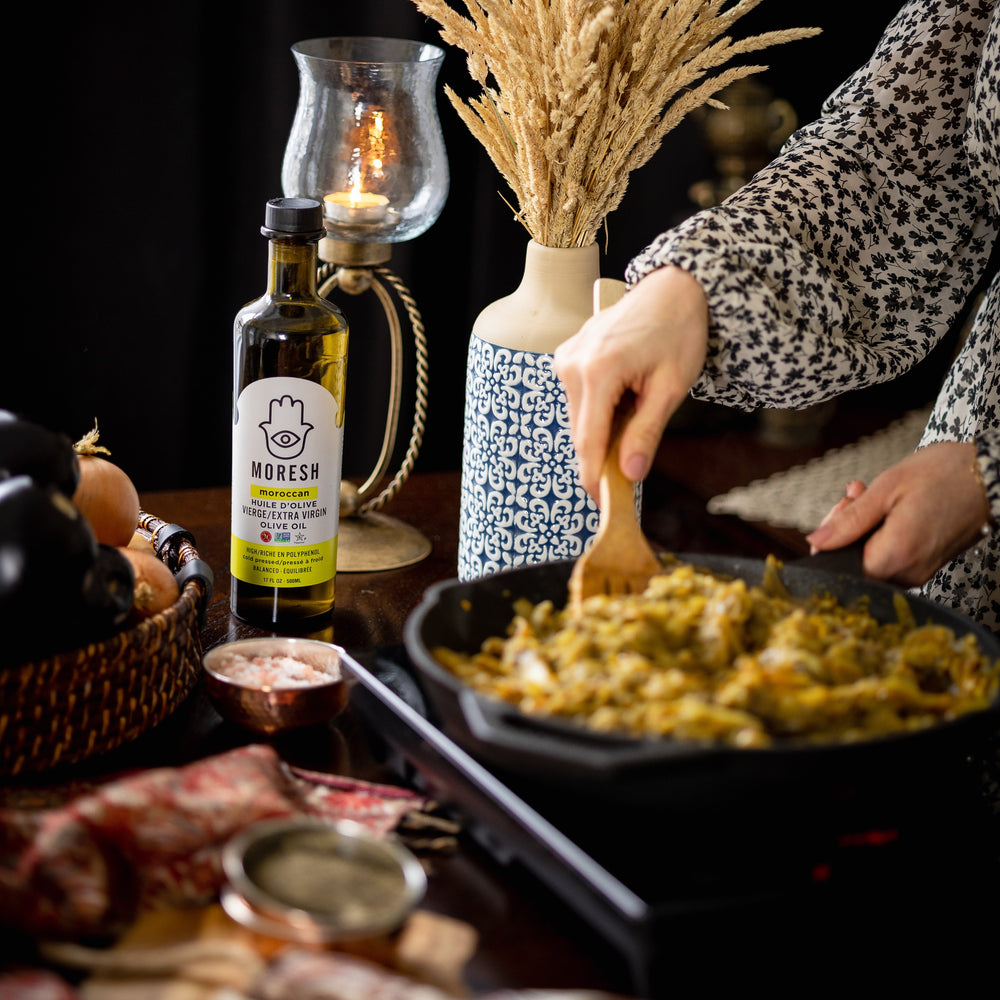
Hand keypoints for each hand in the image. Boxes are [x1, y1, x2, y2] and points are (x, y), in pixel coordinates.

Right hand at [553, 266, 708, 496]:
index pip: (589, 440)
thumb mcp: (671, 387)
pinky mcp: (567, 357)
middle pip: (581, 432)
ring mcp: (566, 358)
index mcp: (598, 371)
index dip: (594, 476)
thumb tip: (631, 474)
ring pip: (580, 418)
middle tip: (631, 470)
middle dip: (603, 455)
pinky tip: (625, 398)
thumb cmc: (678, 333)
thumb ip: (647, 432)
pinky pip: (579, 399)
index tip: (602, 504)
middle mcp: (572, 363)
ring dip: (603, 430)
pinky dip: (600, 411)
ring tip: (637, 411)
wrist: (673, 289)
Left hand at [805, 441, 990, 586]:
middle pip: (855, 562)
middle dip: (847, 528)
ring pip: (872, 557)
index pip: (841, 564)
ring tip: (873, 494)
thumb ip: (849, 521)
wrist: (994, 474)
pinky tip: (888, 506)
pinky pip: (892, 555)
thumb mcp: (887, 489)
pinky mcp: (927, 565)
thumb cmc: (945, 474)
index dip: (835, 537)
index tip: (843, 505)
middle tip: (856, 494)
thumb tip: (816, 542)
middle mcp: (908, 573)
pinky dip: (882, 532)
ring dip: (864, 527)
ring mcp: (920, 572)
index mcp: (895, 557)